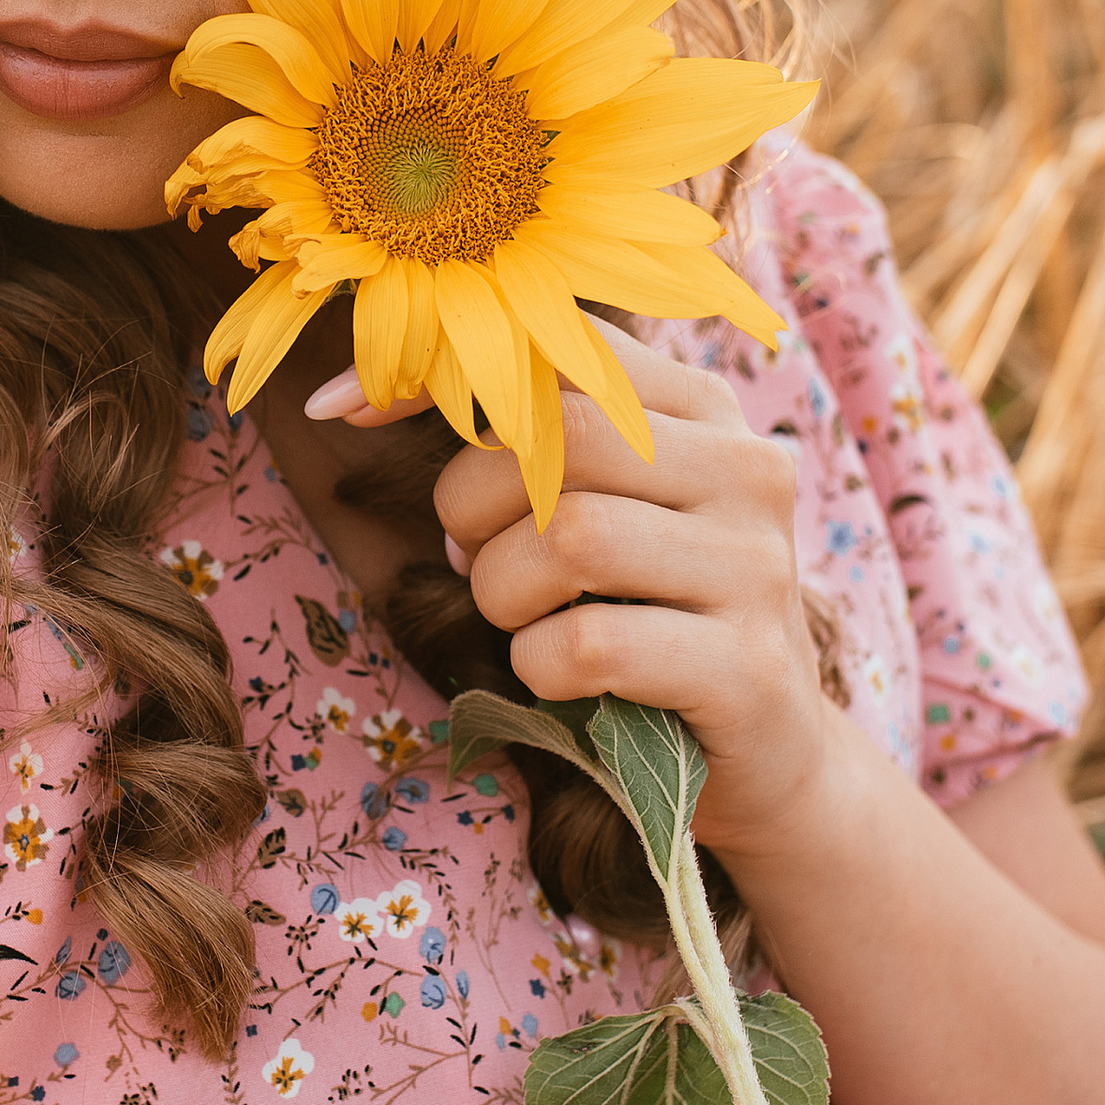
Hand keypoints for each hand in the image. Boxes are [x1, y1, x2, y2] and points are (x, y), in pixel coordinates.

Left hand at [324, 323, 836, 866]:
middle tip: (472, 562)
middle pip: (561, 437)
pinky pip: (590, 644)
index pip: (557, 347)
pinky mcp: (749, 669)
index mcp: (705, 409)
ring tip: (522, 624)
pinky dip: (539, 669)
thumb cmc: (641, 617)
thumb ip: (502, 440)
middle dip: (472, 505)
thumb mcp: (586, 507)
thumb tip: (340, 395)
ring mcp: (759, 568)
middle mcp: (748, 469)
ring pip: (571, 538)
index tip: (342, 409)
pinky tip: (561, 682)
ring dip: (502, 595)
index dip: (436, 374)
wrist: (764, 756)